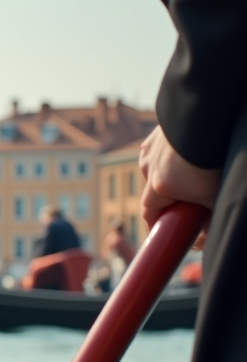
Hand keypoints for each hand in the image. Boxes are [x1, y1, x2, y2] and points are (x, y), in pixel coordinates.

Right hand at [139, 126, 220, 248]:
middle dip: (168, 196)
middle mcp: (148, 167)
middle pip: (154, 188)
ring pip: (157, 166)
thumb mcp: (213, 196)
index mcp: (158, 187)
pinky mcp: (158, 130)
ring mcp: (151, 147)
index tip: (161, 231)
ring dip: (170, 171)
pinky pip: (162, 147)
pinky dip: (173, 151)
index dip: (155, 223)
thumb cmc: (209, 159)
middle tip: (189, 198)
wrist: (204, 119)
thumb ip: (207, 221)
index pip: (148, 212)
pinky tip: (189, 148)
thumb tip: (202, 242)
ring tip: (193, 168)